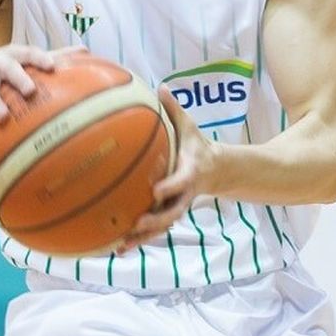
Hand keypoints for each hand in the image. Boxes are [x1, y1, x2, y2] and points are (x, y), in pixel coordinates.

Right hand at [0, 44, 60, 142]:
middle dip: (17, 77)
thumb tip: (85, 49)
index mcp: (12, 54)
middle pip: (6, 67)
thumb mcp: (22, 60)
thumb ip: (51, 56)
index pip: (26, 52)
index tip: (51, 65)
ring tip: (2, 117)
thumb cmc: (2, 67)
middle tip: (29, 90)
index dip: (38, 58)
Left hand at [118, 86, 217, 253]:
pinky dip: (138, 240)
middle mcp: (185, 195)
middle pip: (172, 212)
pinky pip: (155, 231)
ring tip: (122, 245)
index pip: (182, 181)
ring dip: (144, 238)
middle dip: (156, 220)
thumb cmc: (197, 145)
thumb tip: (161, 86)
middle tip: (138, 222)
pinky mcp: (169, 215)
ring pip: (162, 227)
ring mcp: (177, 207)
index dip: (170, 187)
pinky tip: (118, 249)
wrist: (217, 170)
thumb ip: (174, 109)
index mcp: (190, 172)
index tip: (156, 190)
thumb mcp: (190, 126)